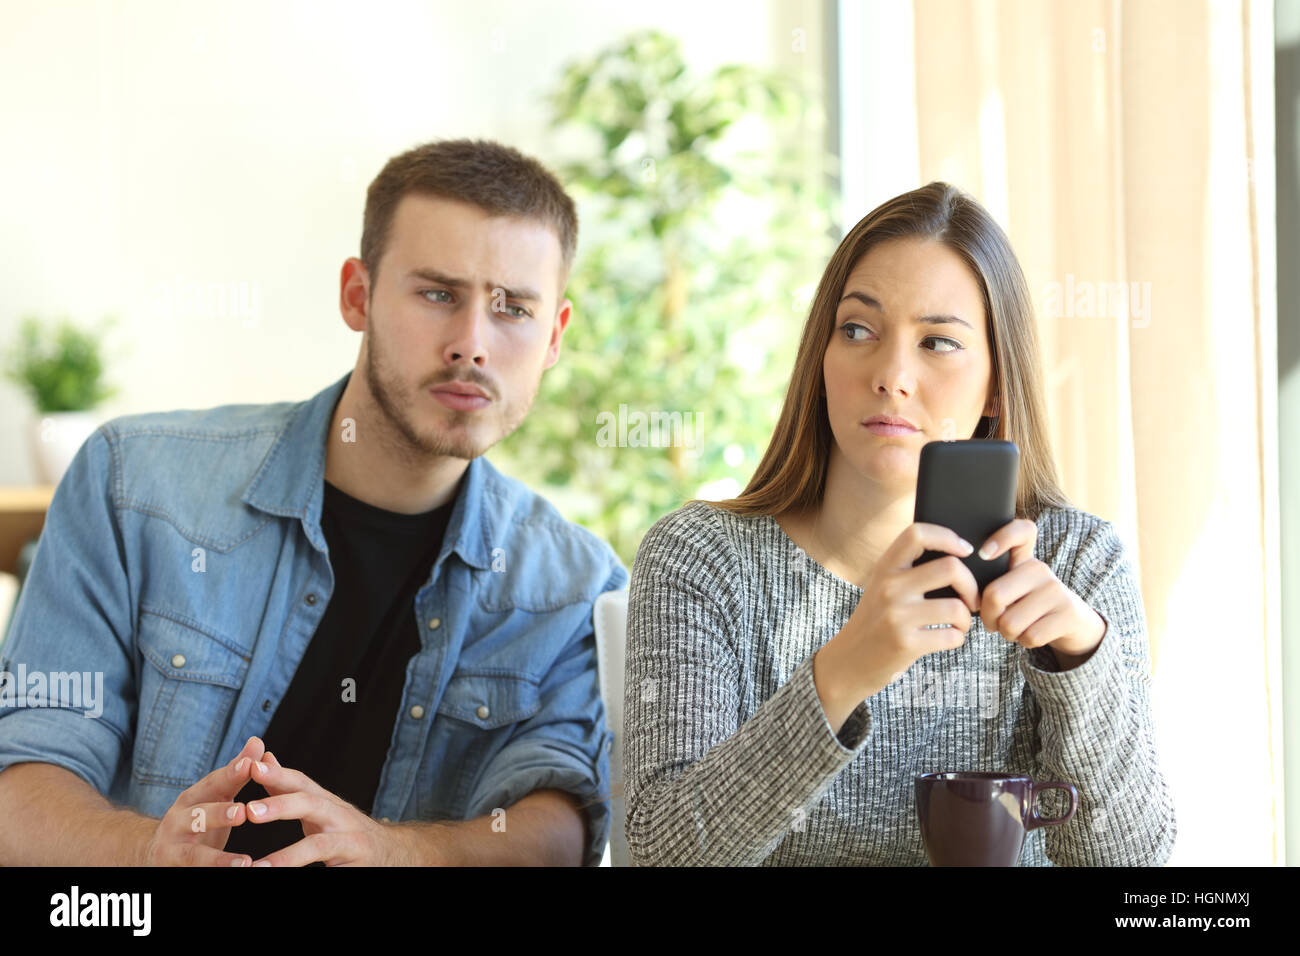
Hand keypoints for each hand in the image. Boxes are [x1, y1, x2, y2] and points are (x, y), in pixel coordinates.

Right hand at [141, 735, 264, 866]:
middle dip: (218, 815)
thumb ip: (236, 772)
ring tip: (244, 863)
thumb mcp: (213, 795)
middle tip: (242, 813)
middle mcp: (178, 821)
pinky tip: (238, 873)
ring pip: (193, 855)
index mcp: (192, 798)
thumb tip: (258, 741)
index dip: (230, 774)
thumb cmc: (197, 817)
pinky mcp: (172, 869)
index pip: (213, 783)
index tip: (250, 765)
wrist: (154, 851)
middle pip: (197, 817)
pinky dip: (214, 874)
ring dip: (217, 860)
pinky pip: (194, 872)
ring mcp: (172, 848)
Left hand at [242, 752, 417, 865]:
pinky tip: (280, 878)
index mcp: (326, 802)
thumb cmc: (343, 829)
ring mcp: (350, 842)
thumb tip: (263, 759)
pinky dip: (307, 874)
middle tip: (250, 811)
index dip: (278, 774)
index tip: (251, 767)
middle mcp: (340, 817)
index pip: (302, 782)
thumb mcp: (318, 807)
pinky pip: (333, 873)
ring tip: (259, 867)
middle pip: (312, 804)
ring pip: (320, 846)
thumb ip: (288, 787)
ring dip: (288, 857)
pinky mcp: (356, 866)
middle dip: (281, 806)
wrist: (391, 852)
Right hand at [823, 521, 982, 704]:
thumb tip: (959, 557)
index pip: (917, 534)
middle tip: (971, 599)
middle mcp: (889, 587)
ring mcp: (896, 616)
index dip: (948, 536)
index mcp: (885, 568)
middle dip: (971, 586)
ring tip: (959, 623)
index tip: (965, 550)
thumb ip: (909, 569)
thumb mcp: (882, 587)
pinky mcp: (905, 644)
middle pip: (950, 568)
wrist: (849, 661)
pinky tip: (948, 638)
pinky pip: (952, 636)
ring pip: (957, 607)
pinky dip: (958, 638)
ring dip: (967, 618)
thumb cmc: (876, 621)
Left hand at [975, 518, 1106, 655]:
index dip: (1001, 537)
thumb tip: (964, 592)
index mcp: (1024, 559)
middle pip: (995, 595)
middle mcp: (1041, 569)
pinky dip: (1024, 642)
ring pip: (1010, 622)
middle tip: (993, 622)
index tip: (983, 555)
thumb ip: (990, 582)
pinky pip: (1029, 636)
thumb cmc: (1028, 605)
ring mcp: (1057, 590)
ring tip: (1015, 628)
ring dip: (1007, 634)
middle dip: (988, 617)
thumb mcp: (1013, 587)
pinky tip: (1031, 634)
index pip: (1021, 530)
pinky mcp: (1068, 613)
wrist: (1073, 623)